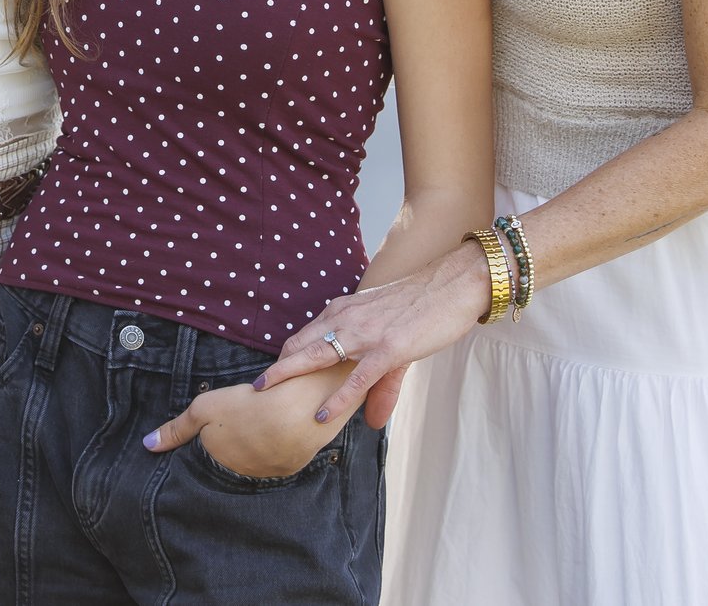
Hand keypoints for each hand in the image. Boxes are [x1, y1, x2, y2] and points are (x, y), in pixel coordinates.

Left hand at [143, 370, 342, 479]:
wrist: (299, 413)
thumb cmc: (247, 406)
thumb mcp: (204, 409)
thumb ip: (176, 429)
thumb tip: (146, 446)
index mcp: (218, 462)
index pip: (206, 459)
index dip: (208, 443)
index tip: (218, 429)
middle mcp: (240, 475)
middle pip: (230, 463)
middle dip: (231, 448)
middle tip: (240, 425)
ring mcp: (267, 474)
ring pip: (254, 462)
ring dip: (255, 448)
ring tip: (260, 425)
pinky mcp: (290, 468)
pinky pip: (277, 460)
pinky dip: (276, 448)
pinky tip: (279, 431)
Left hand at [253, 244, 492, 425]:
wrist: (452, 285)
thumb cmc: (423, 309)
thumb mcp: (394, 345)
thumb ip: (380, 386)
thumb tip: (371, 422)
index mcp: (345, 311)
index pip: (305, 336)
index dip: (286, 358)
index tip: (271, 377)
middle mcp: (348, 319)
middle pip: (301, 345)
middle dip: (277, 368)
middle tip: (255, 388)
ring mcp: (366, 334)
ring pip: (318, 356)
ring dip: (290, 376)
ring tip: (268, 396)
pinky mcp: (389, 348)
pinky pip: (357, 376)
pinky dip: (337, 396)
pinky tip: (322, 413)